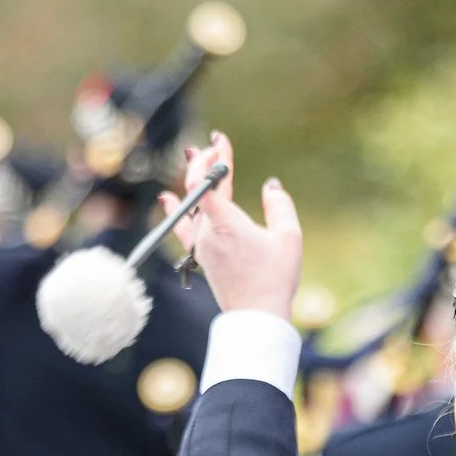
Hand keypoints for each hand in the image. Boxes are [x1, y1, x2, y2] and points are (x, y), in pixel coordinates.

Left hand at [160, 131, 301, 320]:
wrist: (257, 316)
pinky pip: (181, 227)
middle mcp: (206, 231)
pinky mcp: (201, 256)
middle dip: (204, 162)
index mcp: (225, 222)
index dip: (215, 158)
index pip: (211, 181)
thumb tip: (271, 186)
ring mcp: (200, 244)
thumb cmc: (275, 278)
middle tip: (212, 145)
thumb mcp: (288, 238)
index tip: (220, 139)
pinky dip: (176, 209)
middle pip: (198, 189)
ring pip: (190, 203)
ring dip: (194, 180)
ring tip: (194, 157)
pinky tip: (167, 197)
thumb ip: (280, 206)